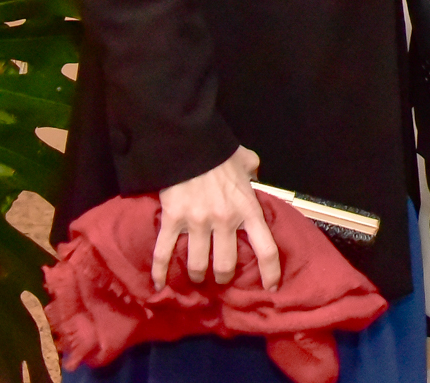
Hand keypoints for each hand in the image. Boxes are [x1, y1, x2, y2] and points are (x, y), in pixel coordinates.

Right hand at [153, 145, 278, 292]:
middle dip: (223, 277)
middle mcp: (225, 221)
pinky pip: (164, 253)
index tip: (270, 288)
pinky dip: (160, 272)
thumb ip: (254, 172)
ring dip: (196, 275)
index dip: (270, 272)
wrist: (189, 142)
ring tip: (196, 277)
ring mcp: (197, 222)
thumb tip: (256, 176)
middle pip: (225, 265)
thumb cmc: (219, 153)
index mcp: (248, 208)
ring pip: (196, 264)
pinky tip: (159, 285)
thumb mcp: (247, 161)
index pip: (266, 248)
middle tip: (220, 279)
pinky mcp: (173, 220)